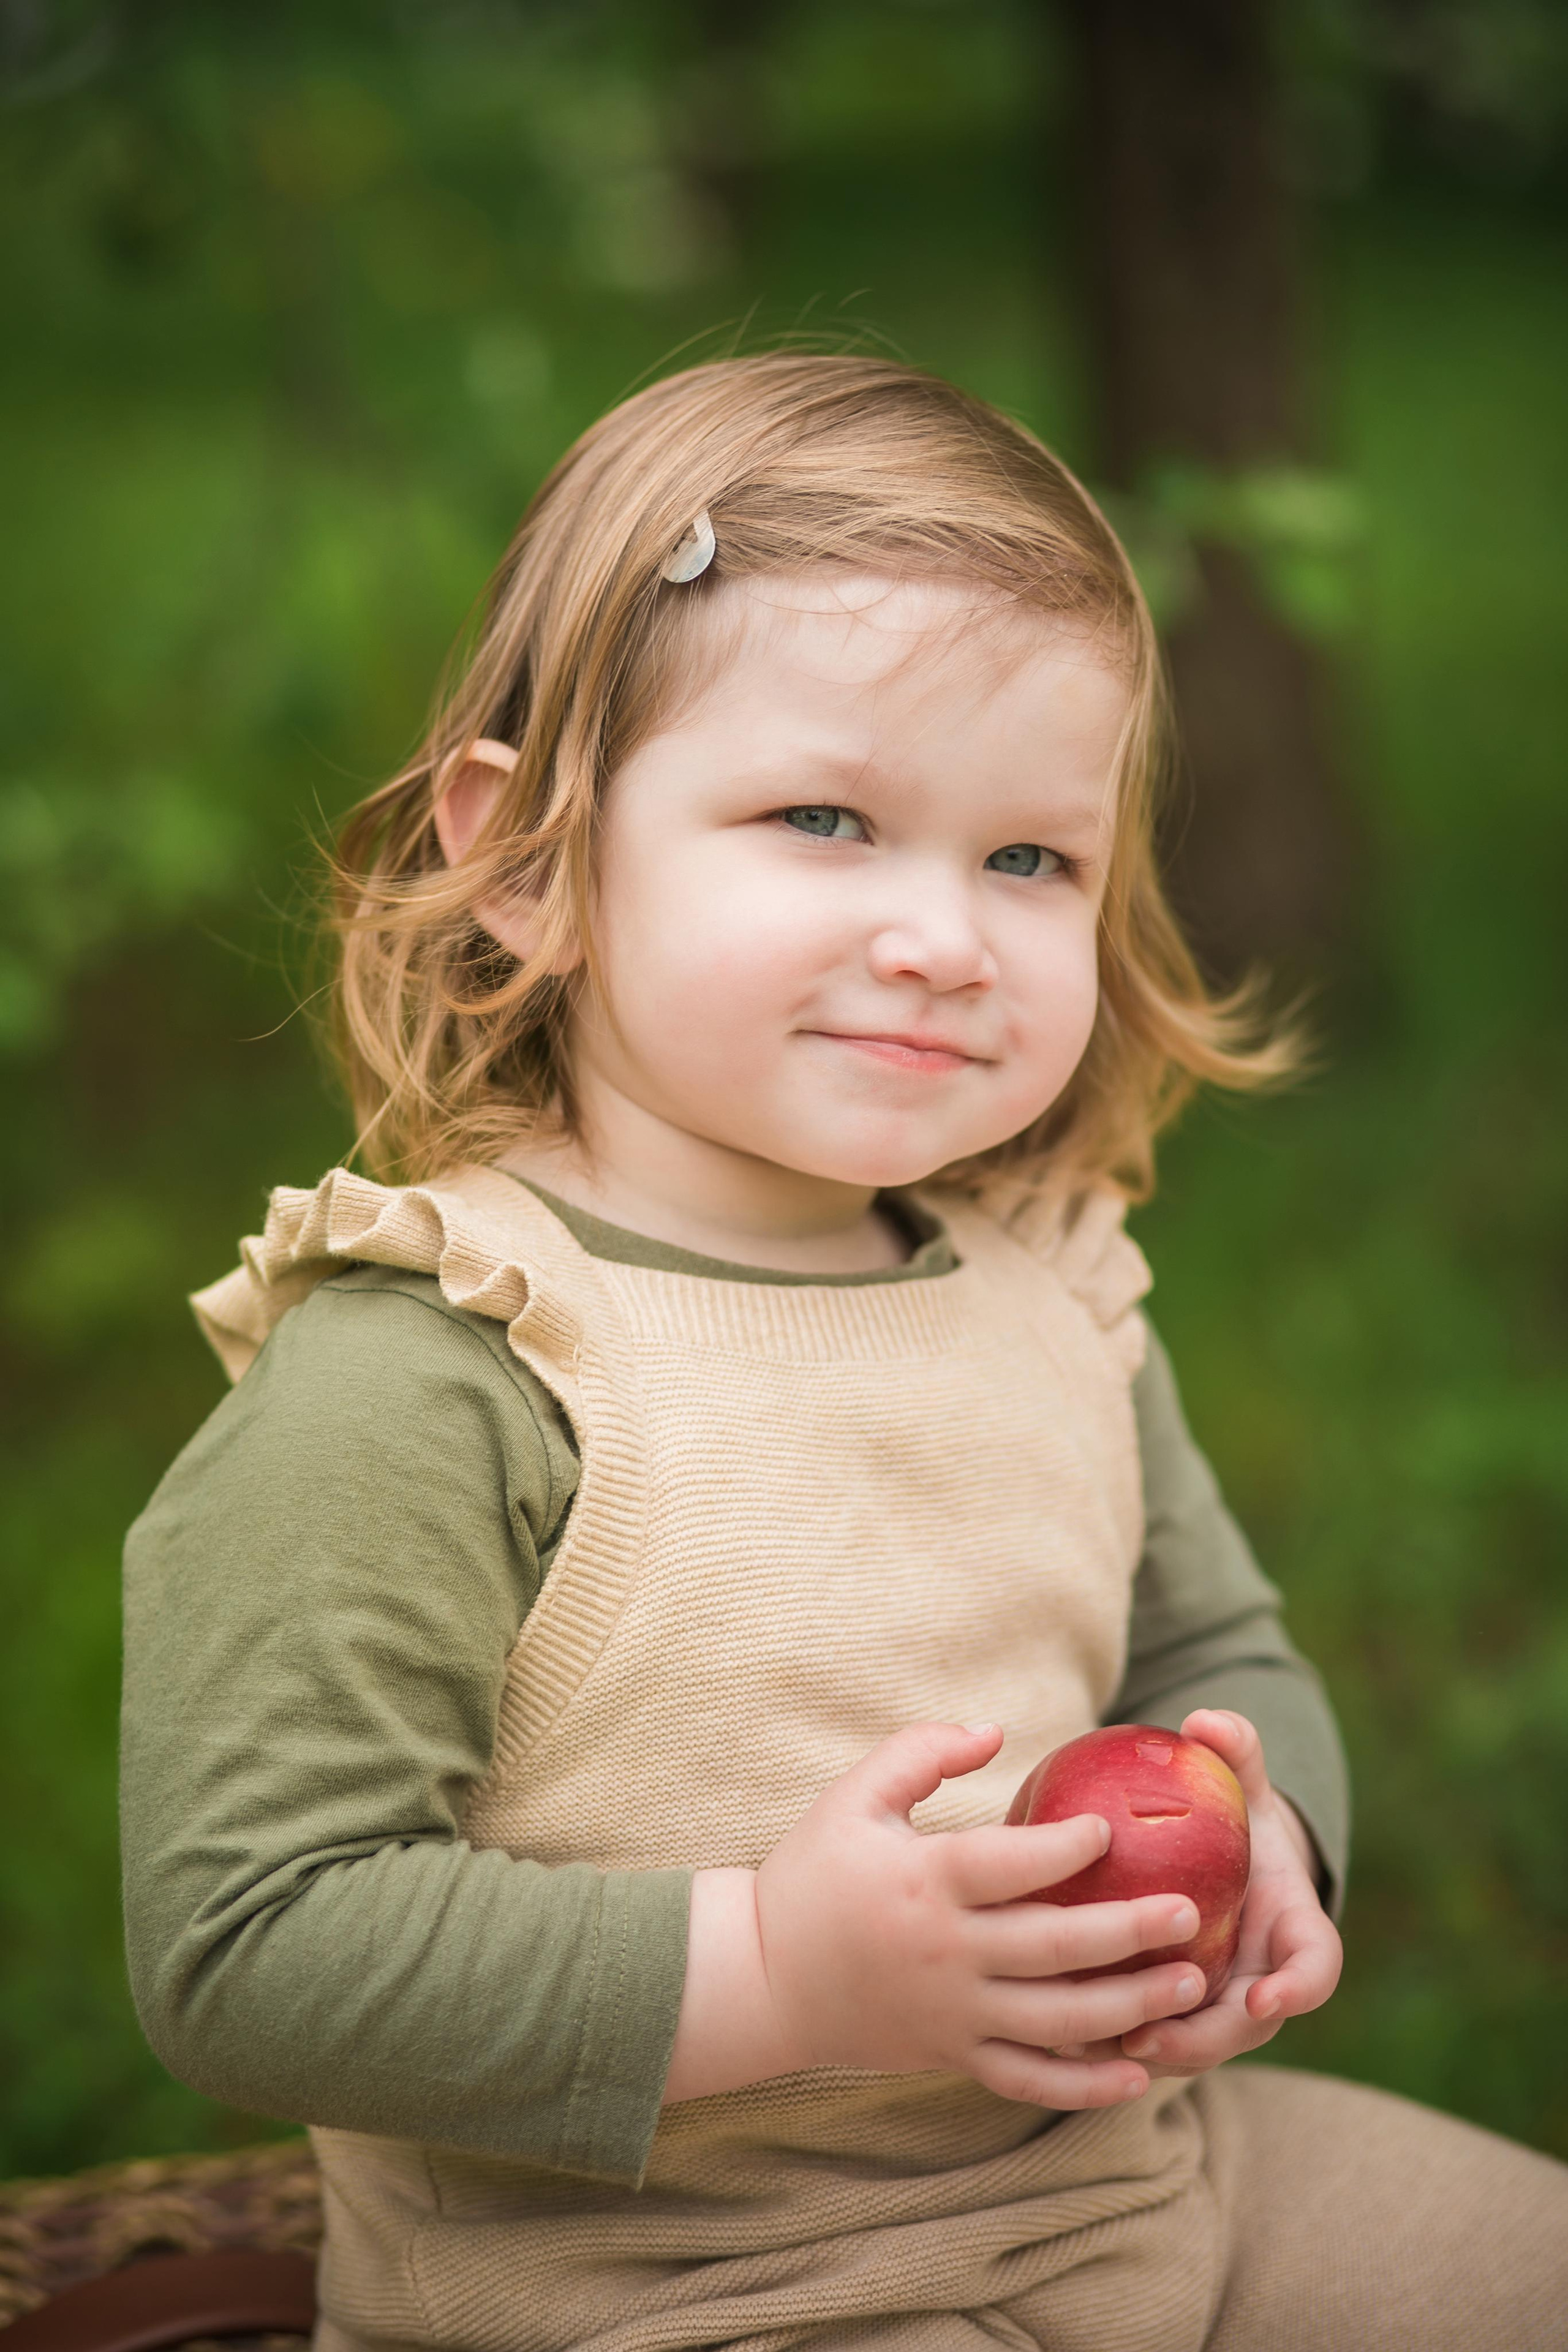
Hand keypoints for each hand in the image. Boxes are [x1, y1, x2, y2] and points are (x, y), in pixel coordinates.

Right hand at [748, 1720, 1210, 2108]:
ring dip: (1129, 2006)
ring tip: (1190, 1985)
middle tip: (1189, 1913)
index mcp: (924, 1880)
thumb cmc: (810, 1873)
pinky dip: (1086, 2085)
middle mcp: (945, 1951)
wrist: (761, 1977)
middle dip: (1129, 1931)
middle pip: (1053, 1946)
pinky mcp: (951, 2054)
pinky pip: (1030, 2079)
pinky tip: (1138, 2074)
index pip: (1010, 1863)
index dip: (1067, 1847)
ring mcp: (952, 2012)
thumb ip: (921, 1751)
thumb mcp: (853, 1796)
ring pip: (1057, 2018)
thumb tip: (996, 1731)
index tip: (1115, 1831)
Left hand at [1055, 1709, 1342, 2079]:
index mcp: (1294, 1932)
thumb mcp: (1239, 1783)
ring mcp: (1220, 2012)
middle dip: (1201, 2039)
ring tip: (1092, 2043)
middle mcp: (1263, 1984)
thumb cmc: (1233, 1819)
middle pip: (1244, 2028)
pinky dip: (1109, 2045)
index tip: (1267, 1997)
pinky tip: (1056, 2038)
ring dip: (1147, 2052)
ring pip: (1191, 2049)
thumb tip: (1205, 1720)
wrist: (1220, 1864)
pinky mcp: (1174, 2021)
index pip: (1314, 1969)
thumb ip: (1235, 1750)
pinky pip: (1148, 2042)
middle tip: (1151, 2037)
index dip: (1297, 1988)